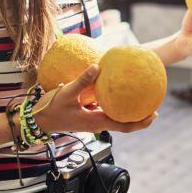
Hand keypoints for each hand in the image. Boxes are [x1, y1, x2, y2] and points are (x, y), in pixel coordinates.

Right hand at [33, 66, 155, 135]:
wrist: (37, 120)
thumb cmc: (51, 109)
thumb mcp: (67, 93)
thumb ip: (83, 80)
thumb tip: (97, 66)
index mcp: (96, 122)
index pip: (124, 126)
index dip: (141, 122)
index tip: (154, 115)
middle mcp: (97, 123)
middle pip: (124, 124)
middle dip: (140, 117)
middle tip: (154, 106)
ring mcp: (92, 121)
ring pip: (115, 118)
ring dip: (128, 111)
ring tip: (139, 98)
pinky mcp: (87, 116)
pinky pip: (105, 111)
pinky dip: (114, 105)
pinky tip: (116, 93)